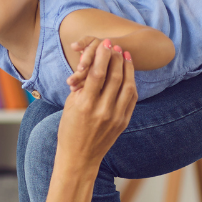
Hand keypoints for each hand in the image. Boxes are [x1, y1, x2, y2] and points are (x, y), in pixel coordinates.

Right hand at [57, 41, 136, 165]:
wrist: (79, 158)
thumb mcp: (70, 105)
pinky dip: (131, 83)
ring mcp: (116, 117)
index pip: (97, 73)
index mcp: (85, 105)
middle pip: (115, 77)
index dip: (102, 55)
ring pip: (127, 86)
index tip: (105, 43)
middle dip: (116, 58)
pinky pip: (131, 99)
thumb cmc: (70, 130)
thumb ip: (82, 85)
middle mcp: (103, 111)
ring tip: (125, 56)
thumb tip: (91, 63)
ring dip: (127, 68)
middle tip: (116, 46)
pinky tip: (129, 74)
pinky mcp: (123, 123)